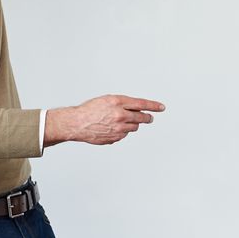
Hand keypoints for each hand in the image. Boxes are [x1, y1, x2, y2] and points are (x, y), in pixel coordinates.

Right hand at [45, 94, 164, 146]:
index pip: (142, 103)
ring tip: (120, 122)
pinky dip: (122, 132)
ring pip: (134, 127)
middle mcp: (120, 115)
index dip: (153, 106)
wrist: (77, 123)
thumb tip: (136, 108)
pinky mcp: (115, 138)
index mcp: (118, 102)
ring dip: (132, 124)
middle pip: (141, 117)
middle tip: (149, 118)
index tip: (161, 107)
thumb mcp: (107, 100)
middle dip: (146, 118)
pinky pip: (124, 135)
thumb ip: (122, 103)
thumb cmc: (89, 110)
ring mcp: (118, 128)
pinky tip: (111, 128)